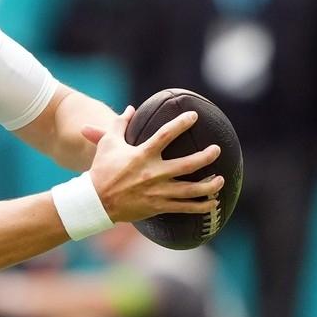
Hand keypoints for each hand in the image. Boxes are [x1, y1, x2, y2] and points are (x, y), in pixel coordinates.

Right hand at [81, 107, 222, 222]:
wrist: (95, 201)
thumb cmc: (102, 169)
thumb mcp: (108, 143)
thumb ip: (119, 123)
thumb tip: (130, 108)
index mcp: (142, 155)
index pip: (166, 135)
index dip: (181, 123)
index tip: (194, 116)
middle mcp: (153, 173)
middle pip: (188, 164)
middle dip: (206, 156)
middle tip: (217, 150)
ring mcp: (158, 192)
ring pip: (191, 190)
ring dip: (209, 185)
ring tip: (221, 179)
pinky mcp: (158, 206)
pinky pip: (184, 207)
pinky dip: (200, 206)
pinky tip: (212, 203)